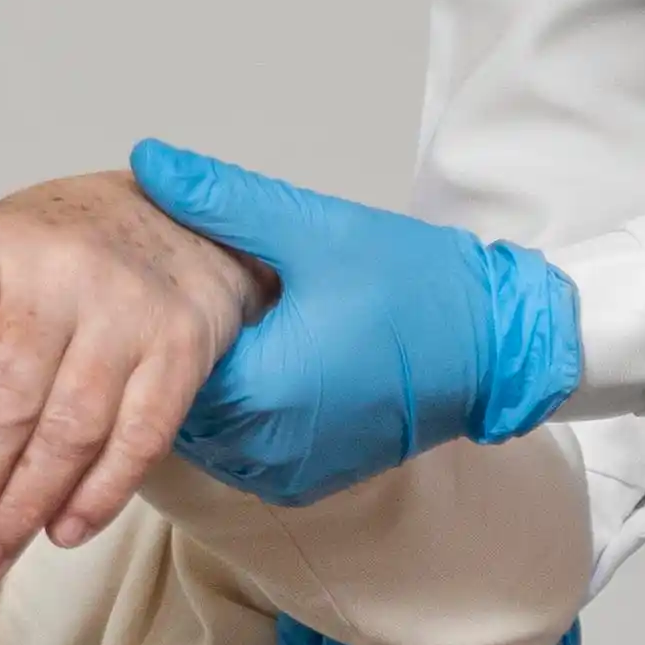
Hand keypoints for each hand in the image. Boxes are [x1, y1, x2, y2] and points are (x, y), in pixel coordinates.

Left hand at [0, 173, 268, 580]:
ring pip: (68, 430)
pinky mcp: (181, 346)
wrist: (164, 221)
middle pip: (1, 405)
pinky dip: (98, 495)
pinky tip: (60, 534)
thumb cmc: (38, 263)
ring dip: (20, 510)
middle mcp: (57, 275)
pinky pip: (139, 437)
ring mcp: (126, 310)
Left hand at [130, 144, 587, 506]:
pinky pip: (242, 451)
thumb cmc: (418, 287)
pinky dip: (238, 413)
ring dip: (203, 388)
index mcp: (260, 391)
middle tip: (170, 305)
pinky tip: (253, 365)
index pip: (158, 367)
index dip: (148, 322)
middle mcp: (266, 449)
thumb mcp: (314, 228)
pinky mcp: (306, 481)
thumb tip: (151, 163)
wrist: (499, 346)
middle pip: (174, 405)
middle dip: (169, 357)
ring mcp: (286, 473)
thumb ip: (222, 200)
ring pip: (205, 434)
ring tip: (214, 333)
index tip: (145, 284)